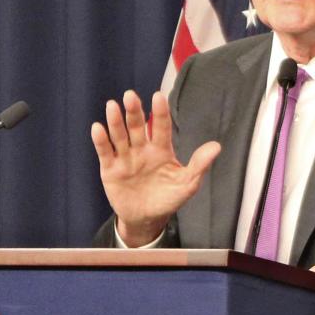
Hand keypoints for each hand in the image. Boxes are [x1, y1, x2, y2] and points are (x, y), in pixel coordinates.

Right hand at [91, 90, 220, 245]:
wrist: (147, 219)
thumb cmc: (168, 198)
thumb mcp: (187, 184)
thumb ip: (199, 165)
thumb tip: (216, 146)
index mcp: (161, 150)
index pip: (161, 127)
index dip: (160, 113)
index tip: (158, 97)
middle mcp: (142, 149)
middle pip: (137, 127)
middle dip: (134, 111)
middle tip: (130, 96)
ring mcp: (125, 158)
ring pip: (119, 136)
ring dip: (115, 121)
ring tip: (112, 106)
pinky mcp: (110, 169)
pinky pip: (105, 152)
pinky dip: (101, 141)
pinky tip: (98, 128)